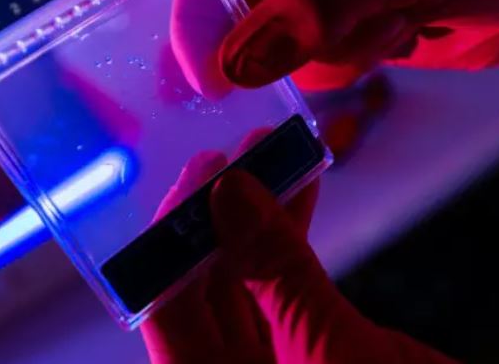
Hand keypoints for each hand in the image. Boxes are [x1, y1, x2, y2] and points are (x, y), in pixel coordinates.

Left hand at [142, 137, 455, 363]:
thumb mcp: (333, 352)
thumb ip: (277, 274)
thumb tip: (231, 196)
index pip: (164, 310)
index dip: (173, 239)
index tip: (199, 177)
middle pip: (202, 290)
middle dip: (218, 217)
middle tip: (235, 156)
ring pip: (247, 283)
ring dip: (258, 219)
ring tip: (270, 156)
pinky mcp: (309, 354)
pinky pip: (287, 290)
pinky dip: (292, 241)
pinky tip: (300, 192)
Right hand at [172, 0, 498, 92]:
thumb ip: (308, 7)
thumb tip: (236, 63)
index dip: (203, 22)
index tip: (204, 78)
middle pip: (244, 18)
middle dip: (287, 41)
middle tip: (352, 26)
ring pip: (284, 52)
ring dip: (340, 49)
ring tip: (398, 13)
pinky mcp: (351, 31)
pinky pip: (322, 67)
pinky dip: (359, 60)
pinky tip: (406, 27)